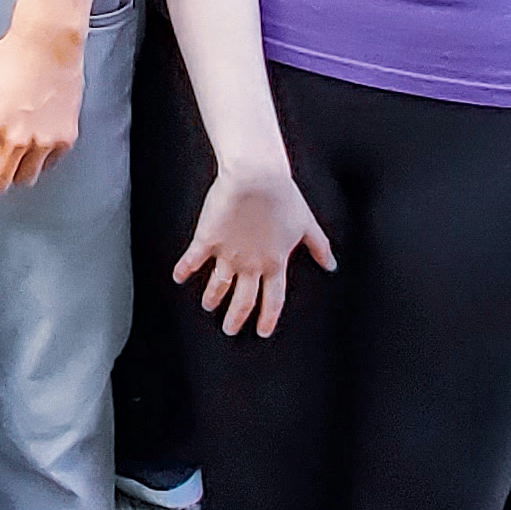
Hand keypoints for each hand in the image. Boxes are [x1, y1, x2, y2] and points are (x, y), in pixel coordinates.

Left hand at [0, 15, 85, 190]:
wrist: (49, 44)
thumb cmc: (8, 60)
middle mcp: (15, 140)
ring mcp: (43, 142)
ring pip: (22, 181)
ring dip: (12, 172)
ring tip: (10, 154)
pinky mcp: (64, 140)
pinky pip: (46, 166)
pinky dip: (36, 161)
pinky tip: (31, 142)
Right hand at [171, 159, 333, 337]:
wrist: (256, 178)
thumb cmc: (282, 197)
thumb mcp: (306, 224)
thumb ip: (319, 247)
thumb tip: (332, 265)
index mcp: (275, 263)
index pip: (272, 300)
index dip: (267, 317)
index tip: (262, 331)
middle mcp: (251, 265)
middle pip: (243, 300)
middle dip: (236, 318)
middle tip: (229, 329)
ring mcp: (228, 254)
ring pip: (218, 285)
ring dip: (212, 298)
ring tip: (208, 306)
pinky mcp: (208, 239)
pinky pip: (193, 260)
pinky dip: (184, 270)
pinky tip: (178, 278)